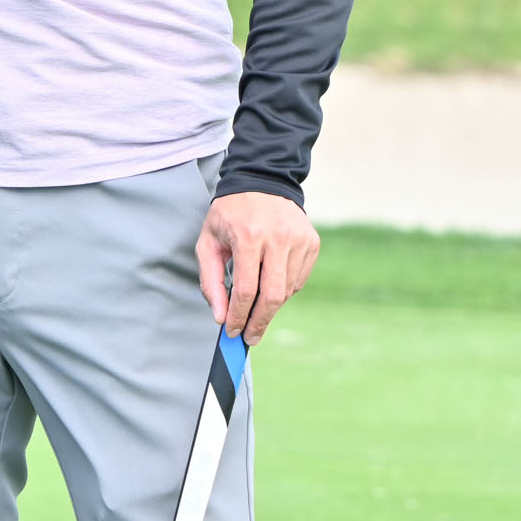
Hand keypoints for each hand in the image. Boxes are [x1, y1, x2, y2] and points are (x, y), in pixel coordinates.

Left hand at [200, 190, 320, 344]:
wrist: (260, 182)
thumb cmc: (229, 215)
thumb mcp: (208, 241)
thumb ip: (210, 280)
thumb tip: (220, 317)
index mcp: (248, 236)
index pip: (245, 289)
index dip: (238, 316)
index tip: (232, 332)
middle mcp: (278, 238)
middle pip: (272, 296)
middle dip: (259, 322)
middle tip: (249, 337)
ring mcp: (299, 240)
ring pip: (287, 291)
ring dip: (270, 306)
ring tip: (255, 308)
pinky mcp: (312, 243)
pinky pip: (298, 280)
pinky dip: (283, 290)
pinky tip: (269, 283)